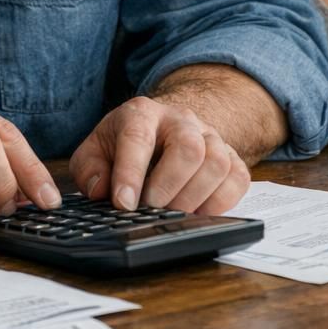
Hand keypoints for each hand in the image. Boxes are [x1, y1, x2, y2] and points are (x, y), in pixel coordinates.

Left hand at [69, 96, 249, 214]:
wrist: (162, 130)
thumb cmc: (124, 145)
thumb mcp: (95, 152)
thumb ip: (89, 170)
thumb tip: (102, 191)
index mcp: (142, 113)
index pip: (138, 137)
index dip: (131, 173)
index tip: (124, 204)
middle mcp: (181, 120)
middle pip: (189, 147)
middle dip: (169, 186)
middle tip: (152, 209)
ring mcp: (210, 137)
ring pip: (217, 162)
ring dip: (194, 197)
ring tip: (172, 214)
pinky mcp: (231, 157)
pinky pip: (238, 178)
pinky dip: (220, 203)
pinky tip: (197, 213)